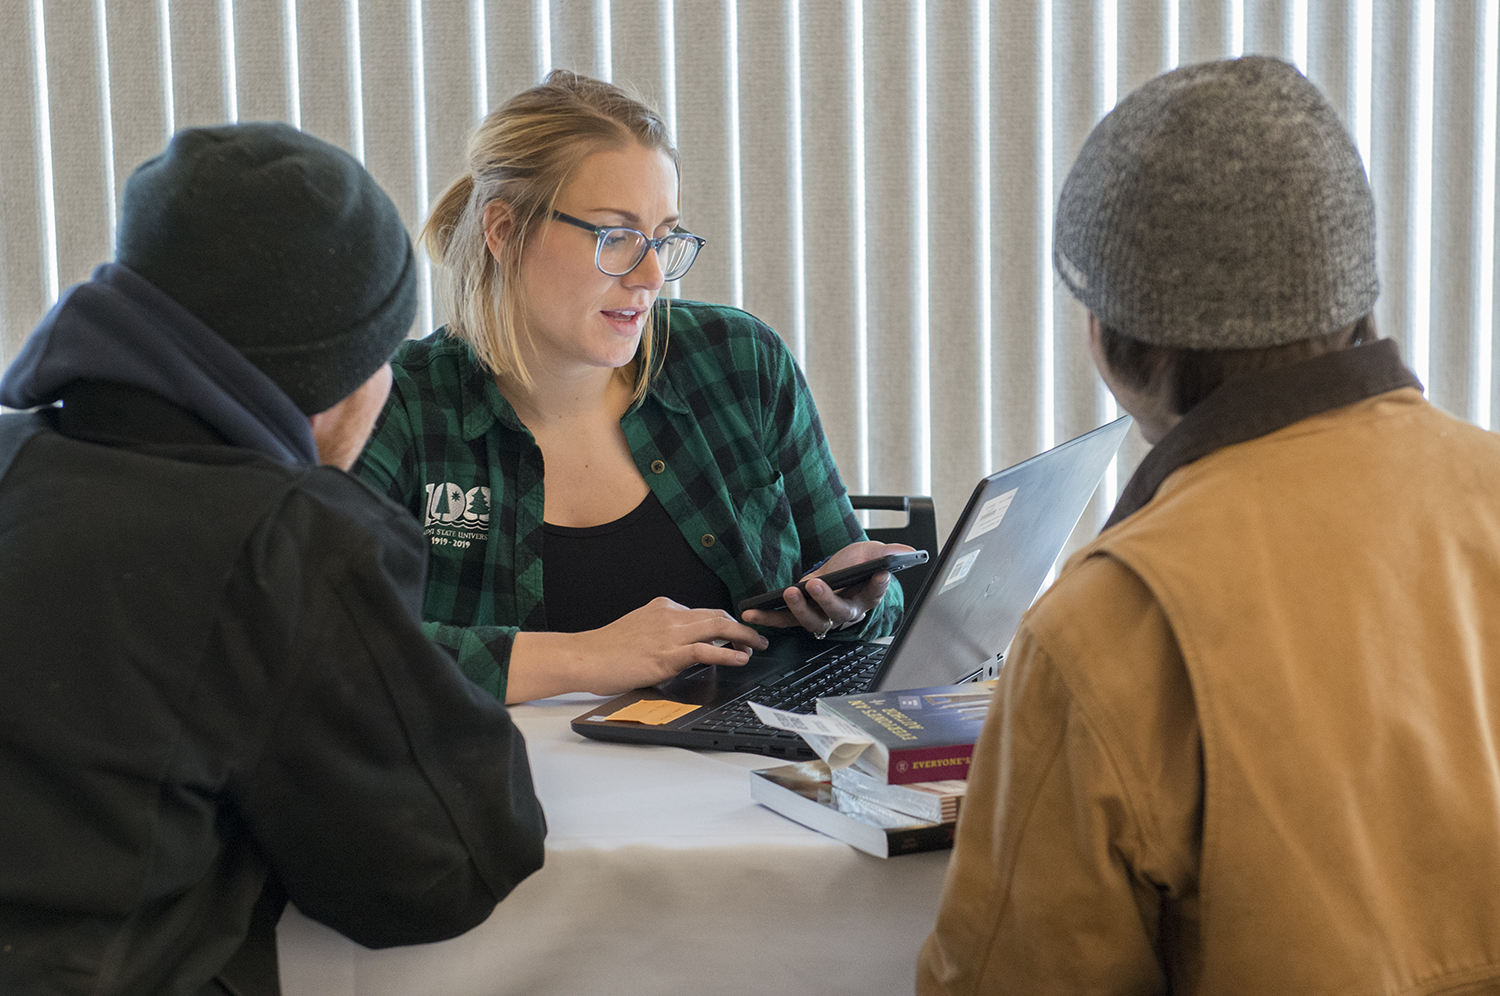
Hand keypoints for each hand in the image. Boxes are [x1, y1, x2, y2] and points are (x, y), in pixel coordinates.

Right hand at [505, 597, 767, 701]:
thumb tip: (682, 647)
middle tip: (758, 636)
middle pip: (717, 614)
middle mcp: (670, 615)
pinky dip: (728, 653)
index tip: (737, 630)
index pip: (702, 611)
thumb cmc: (606, 650)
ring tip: (757, 645)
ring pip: (718, 627)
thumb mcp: (638, 630)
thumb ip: (661, 633)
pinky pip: (707, 651)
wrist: (584, 657)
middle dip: (741, 625)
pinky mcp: (668, 655)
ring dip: (743, 636)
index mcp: (662, 607)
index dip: (724, 621)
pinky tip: (741, 658)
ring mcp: (670, 634)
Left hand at [740, 541, 910, 637]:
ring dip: (797, 609)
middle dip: (826, 600)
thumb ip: (887, 553)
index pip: (874, 593)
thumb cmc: (858, 564)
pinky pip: (785, 621)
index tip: (879, 575)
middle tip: (817, 585)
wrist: (841, 570)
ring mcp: (822, 615)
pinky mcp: (802, 613)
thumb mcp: (872, 552)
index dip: (878, 586)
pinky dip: (768, 618)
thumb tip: (906, 552)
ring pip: (811, 620)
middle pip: (837, 612)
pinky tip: (751, 613)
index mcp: (866, 597)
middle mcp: (845, 611)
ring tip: (788, 593)